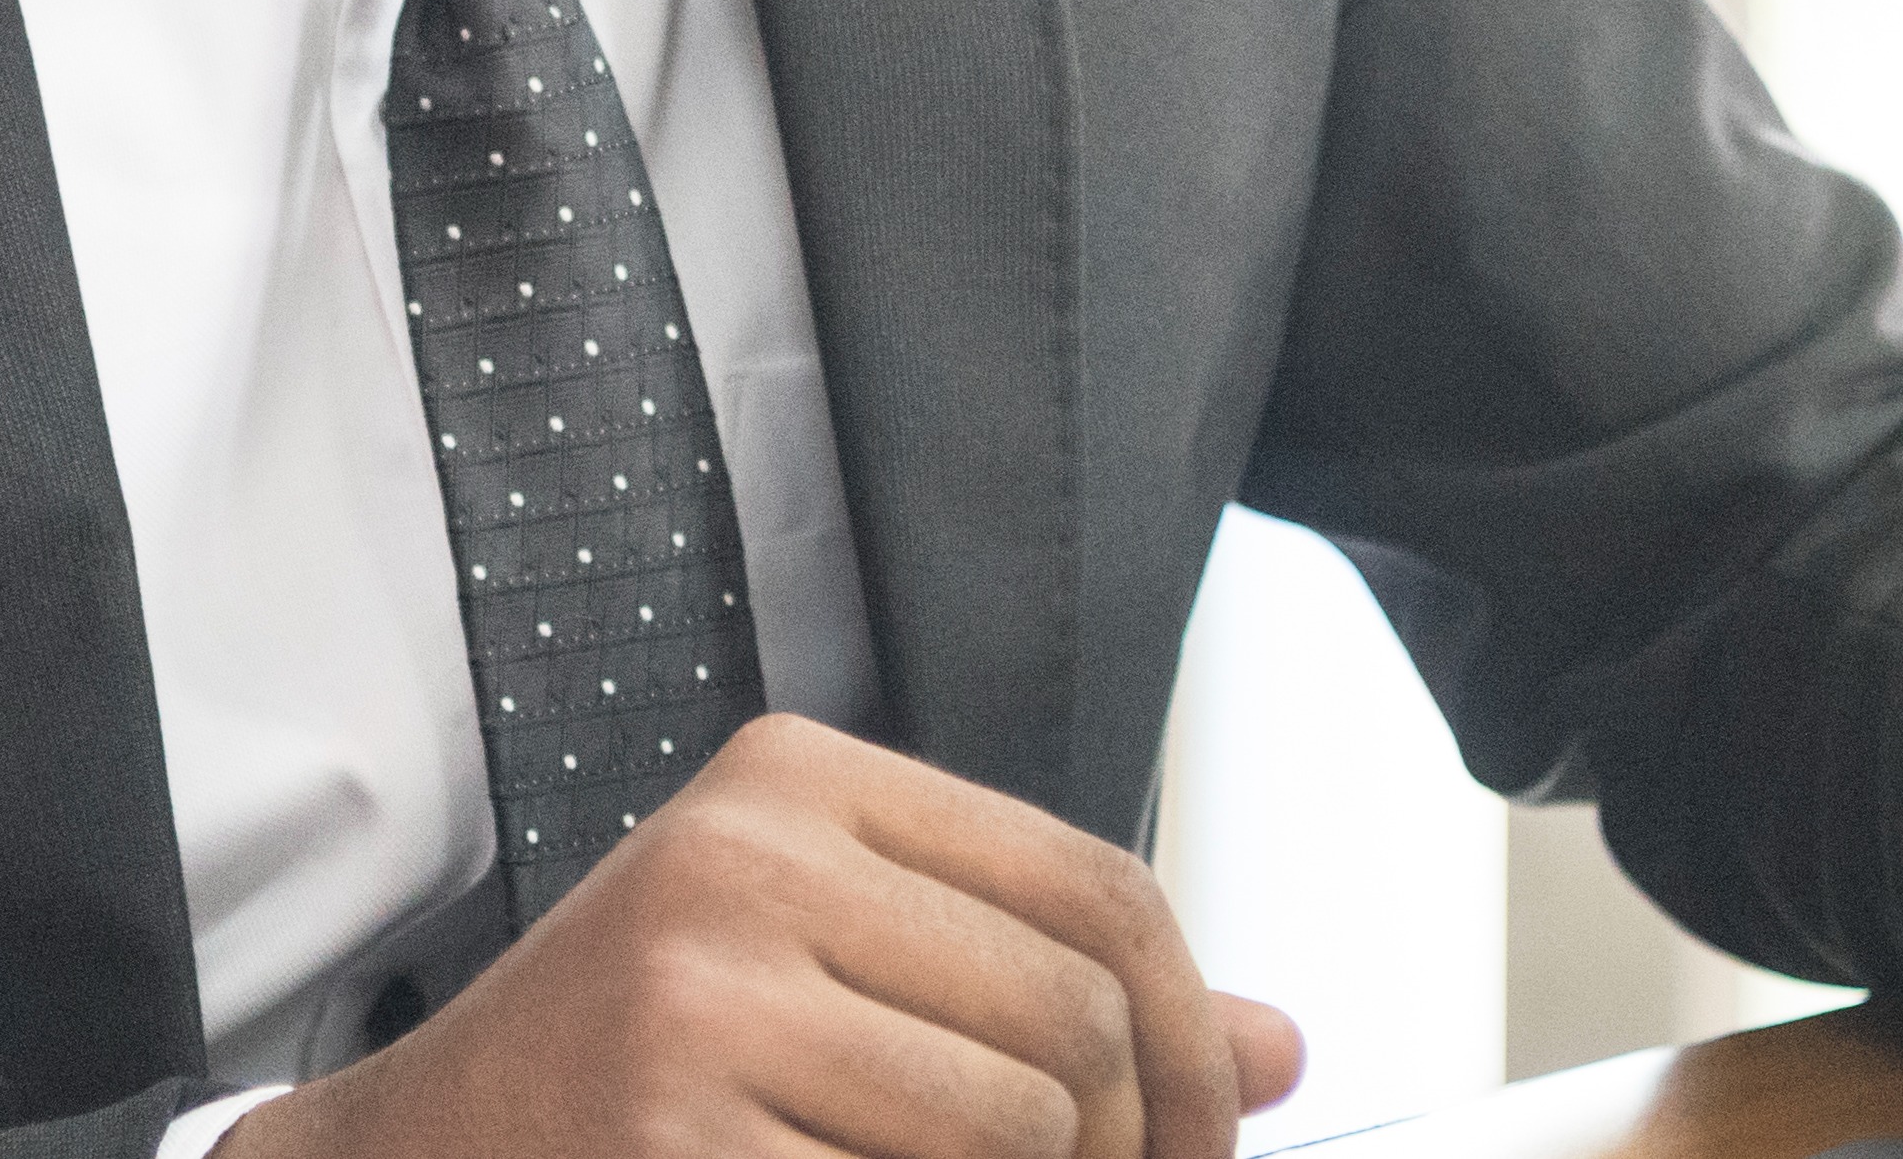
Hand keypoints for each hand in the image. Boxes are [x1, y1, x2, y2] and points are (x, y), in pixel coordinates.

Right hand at [232, 715, 1303, 1158]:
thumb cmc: (623, 1074)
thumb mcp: (826, 972)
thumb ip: (1040, 990)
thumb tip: (1278, 1045)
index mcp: (794, 781)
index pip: (1098, 885)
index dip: (1193, 1040)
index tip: (1199, 1143)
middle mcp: (745, 857)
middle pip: (1079, 1018)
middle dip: (1137, 1154)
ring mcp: (700, 993)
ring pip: (1023, 1127)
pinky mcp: (675, 1126)